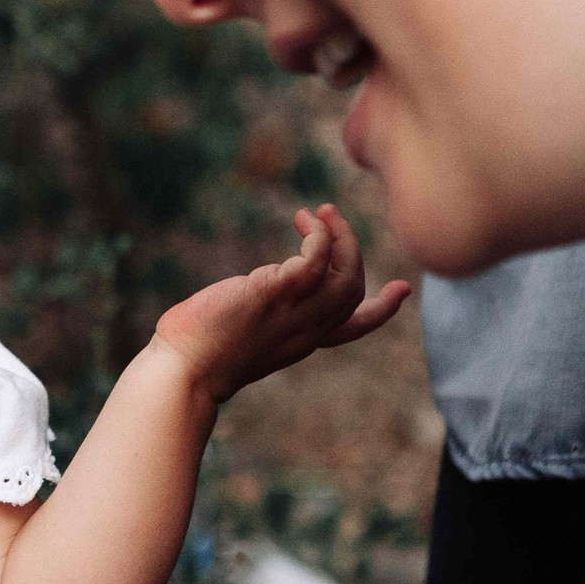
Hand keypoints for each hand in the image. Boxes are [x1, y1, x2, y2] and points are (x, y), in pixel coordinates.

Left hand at [150, 206, 409, 405]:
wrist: (183, 371)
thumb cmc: (197, 352)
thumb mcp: (242, 334)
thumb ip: (260, 315)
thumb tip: (244, 292)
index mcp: (301, 341)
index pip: (354, 328)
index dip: (382, 309)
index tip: (401, 289)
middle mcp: (306, 330)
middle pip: (355, 291)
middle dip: (352, 249)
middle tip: (329, 216)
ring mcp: (295, 313)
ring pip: (346, 274)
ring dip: (340, 236)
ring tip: (319, 212)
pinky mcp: (277, 293)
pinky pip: (316, 258)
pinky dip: (318, 234)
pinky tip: (302, 219)